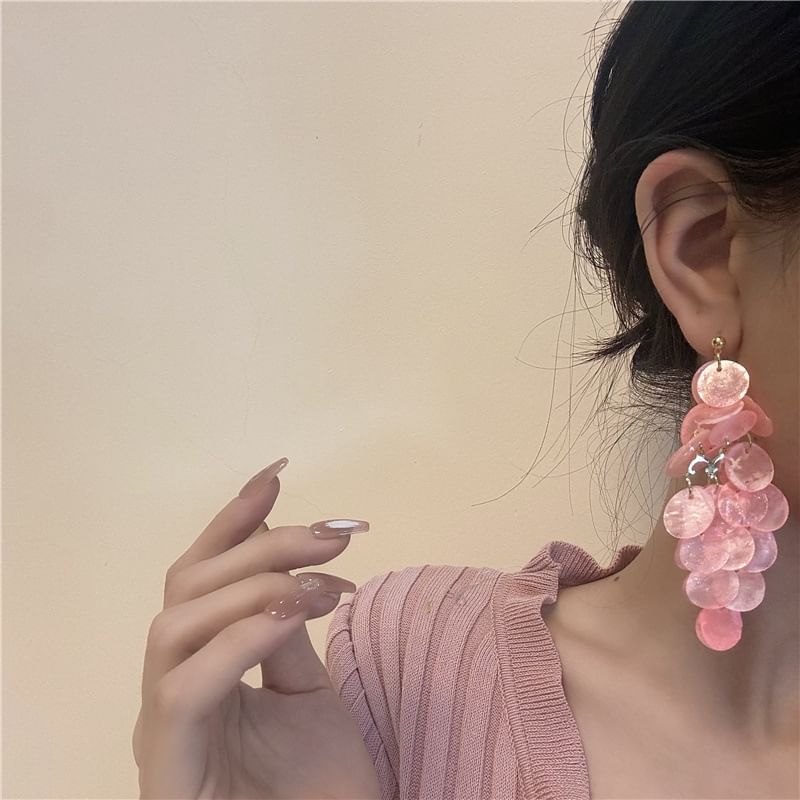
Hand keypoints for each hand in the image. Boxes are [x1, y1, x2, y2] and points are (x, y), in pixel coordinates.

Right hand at [132, 458, 380, 798]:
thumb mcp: (305, 691)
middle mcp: (169, 685)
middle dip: (263, 545)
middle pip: (189, 586)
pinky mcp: (167, 762)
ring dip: (254, 585)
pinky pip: (186, 684)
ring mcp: (162, 726)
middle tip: (334, 535)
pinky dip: (237, 637)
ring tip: (322, 581)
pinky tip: (290, 614)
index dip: (233, 522)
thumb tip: (283, 565)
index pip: (202, 577)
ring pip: (177, 622)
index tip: (276, 475)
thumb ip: (282, 629)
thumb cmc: (317, 786)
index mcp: (199, 664)